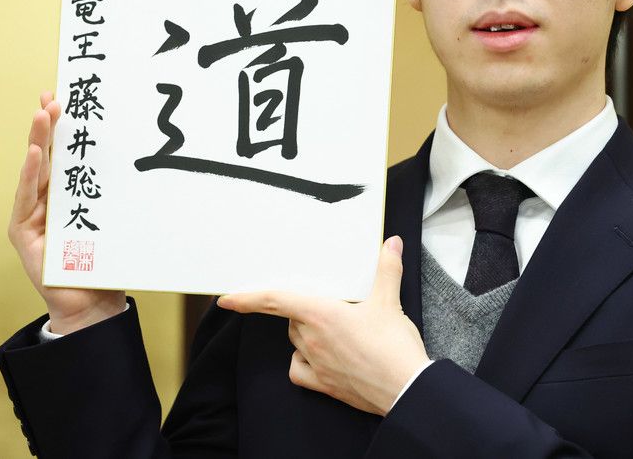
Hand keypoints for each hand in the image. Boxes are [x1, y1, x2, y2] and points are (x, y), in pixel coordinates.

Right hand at [9, 90, 125, 333]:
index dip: (63, 126)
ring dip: (38, 141)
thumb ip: (118, 191)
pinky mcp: (23, 231)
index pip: (65, 153)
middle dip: (48, 126)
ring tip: (42, 115)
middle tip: (51, 97)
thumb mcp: (116, 216)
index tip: (66, 96)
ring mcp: (32, 214)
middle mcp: (48, 199)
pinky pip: (26, 198)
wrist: (93, 301)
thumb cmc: (107, 258)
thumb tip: (151, 157)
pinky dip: (30, 174)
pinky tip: (35, 153)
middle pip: (47, 156)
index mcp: (69, 193)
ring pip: (35, 171)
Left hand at [218, 236, 429, 414]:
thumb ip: (387, 268)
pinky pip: (298, 371)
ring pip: (295, 342)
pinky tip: (313, 357)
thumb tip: (391, 243)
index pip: (275, 301)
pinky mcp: (324, 384)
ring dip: (304, 332)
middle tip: (323, 303)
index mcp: (321, 314)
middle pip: (290, 318)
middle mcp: (312, 339)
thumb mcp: (390, 301)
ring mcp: (316, 364)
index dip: (247, 298)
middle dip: (301, 309)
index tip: (226, 298)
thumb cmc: (394, 347)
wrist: (406, 388)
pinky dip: (301, 361)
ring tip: (329, 326)